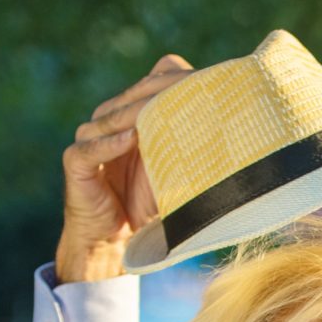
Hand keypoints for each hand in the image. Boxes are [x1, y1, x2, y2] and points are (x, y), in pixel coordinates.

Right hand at [55, 54, 195, 282]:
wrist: (115, 243)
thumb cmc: (149, 205)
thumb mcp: (180, 172)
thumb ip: (197, 147)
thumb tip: (245, 132)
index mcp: (136, 114)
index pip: (155, 80)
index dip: (178, 79)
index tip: (213, 81)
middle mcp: (111, 120)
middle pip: (135, 95)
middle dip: (163, 93)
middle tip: (193, 90)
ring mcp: (91, 138)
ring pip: (112, 116)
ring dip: (136, 114)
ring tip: (162, 111)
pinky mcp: (77, 162)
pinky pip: (91, 147)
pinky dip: (110, 143)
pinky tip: (130, 138)